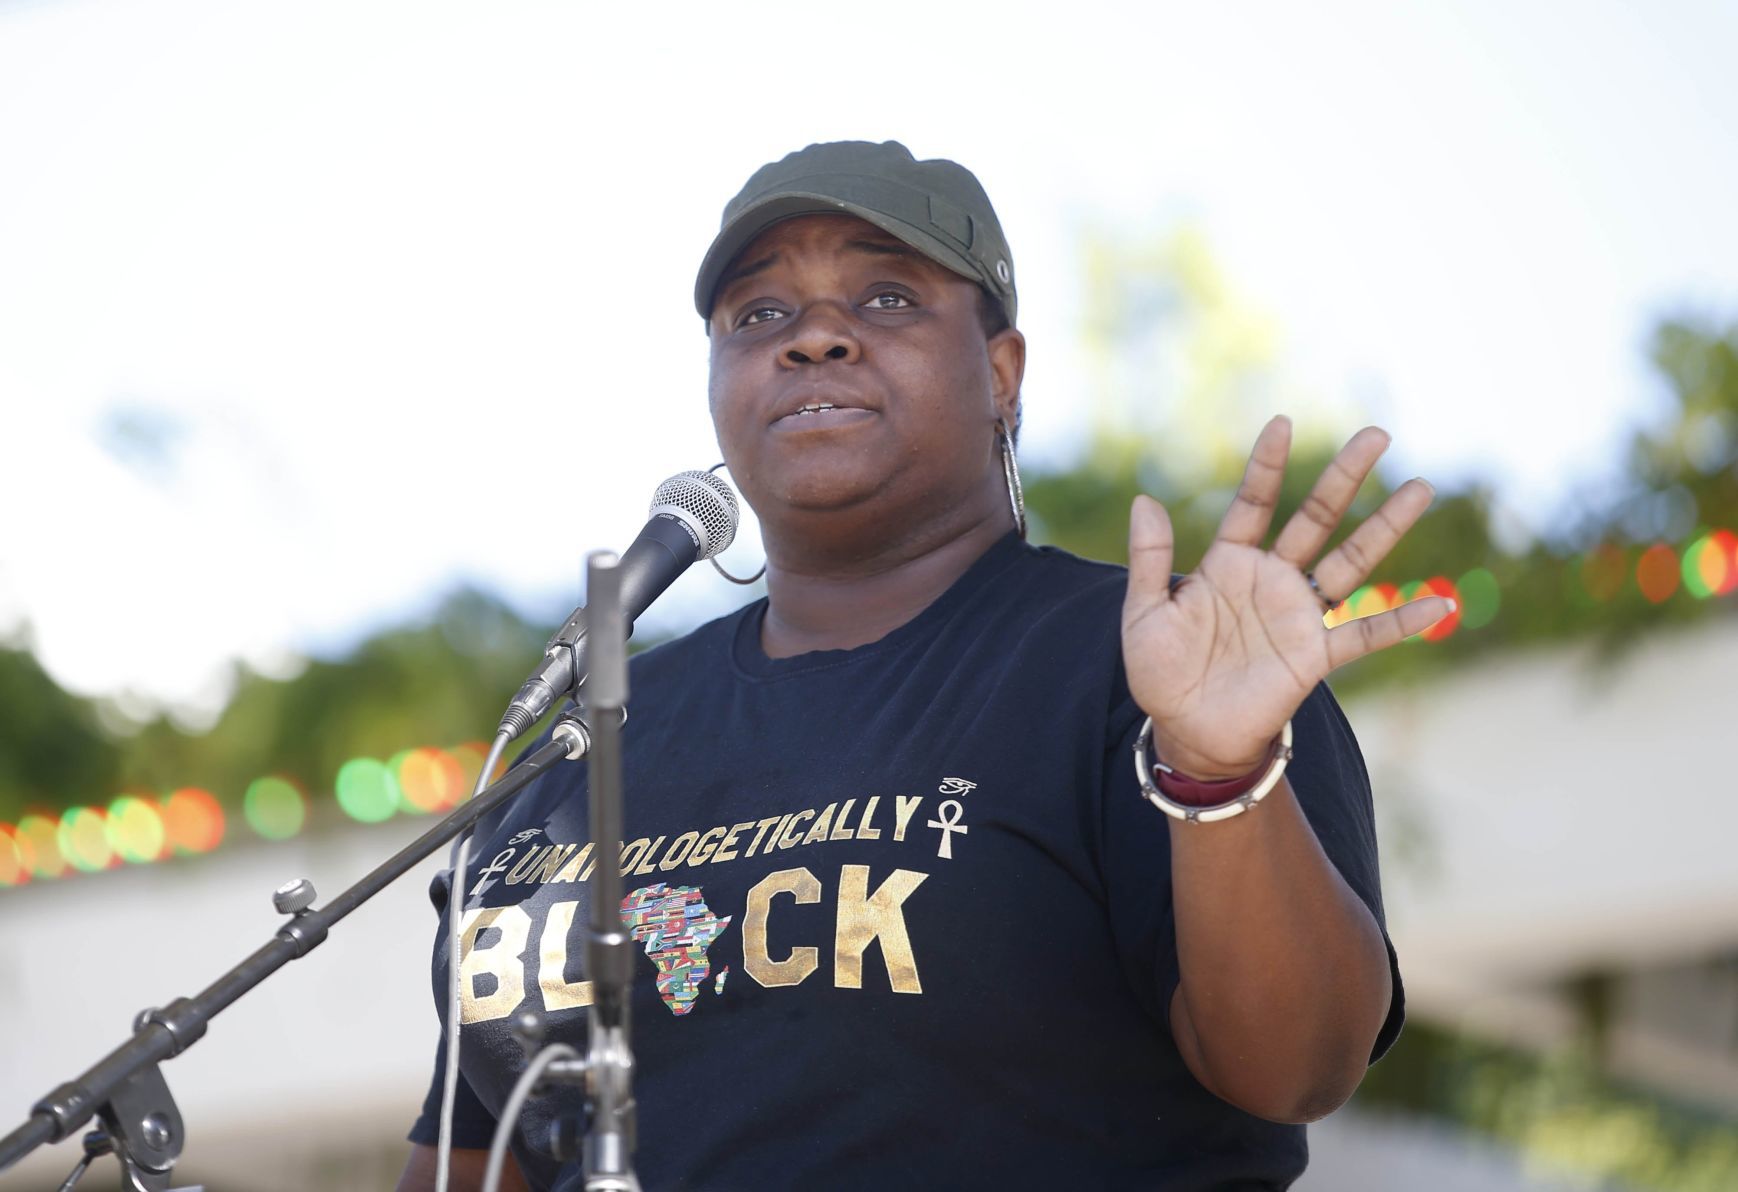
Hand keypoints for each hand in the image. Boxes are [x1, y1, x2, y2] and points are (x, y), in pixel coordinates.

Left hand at [1121, 416, 1449, 778]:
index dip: (1267, 467)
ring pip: (1350, 560)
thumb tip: (1144, 501)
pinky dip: (1401, 620)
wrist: (1186, 731)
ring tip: (1420, 487)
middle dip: (1344, 476)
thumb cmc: (1162, 672)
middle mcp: (1271, 580)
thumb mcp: (1144, 613)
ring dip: (1385, 526)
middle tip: (1377, 433)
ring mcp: (1298, 614)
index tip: (1283, 423)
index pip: (1253, 503)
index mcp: (1229, 564)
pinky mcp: (1315, 655)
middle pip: (1315, 518)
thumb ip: (1151, 560)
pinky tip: (1439, 604)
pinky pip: (1365, 634)